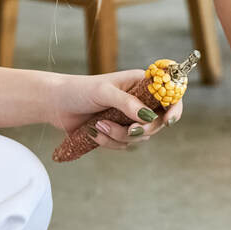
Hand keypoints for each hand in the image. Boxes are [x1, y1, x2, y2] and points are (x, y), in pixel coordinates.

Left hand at [50, 71, 183, 152]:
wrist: (56, 104)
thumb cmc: (80, 90)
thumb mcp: (105, 92)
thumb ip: (127, 103)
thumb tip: (148, 117)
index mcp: (141, 84)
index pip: (169, 96)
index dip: (174, 109)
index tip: (168, 121)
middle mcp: (139, 101)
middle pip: (156, 123)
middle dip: (140, 130)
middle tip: (128, 130)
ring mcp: (128, 118)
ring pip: (139, 137)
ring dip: (118, 136)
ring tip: (97, 126)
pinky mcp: (117, 131)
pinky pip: (123, 145)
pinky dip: (108, 142)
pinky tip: (92, 131)